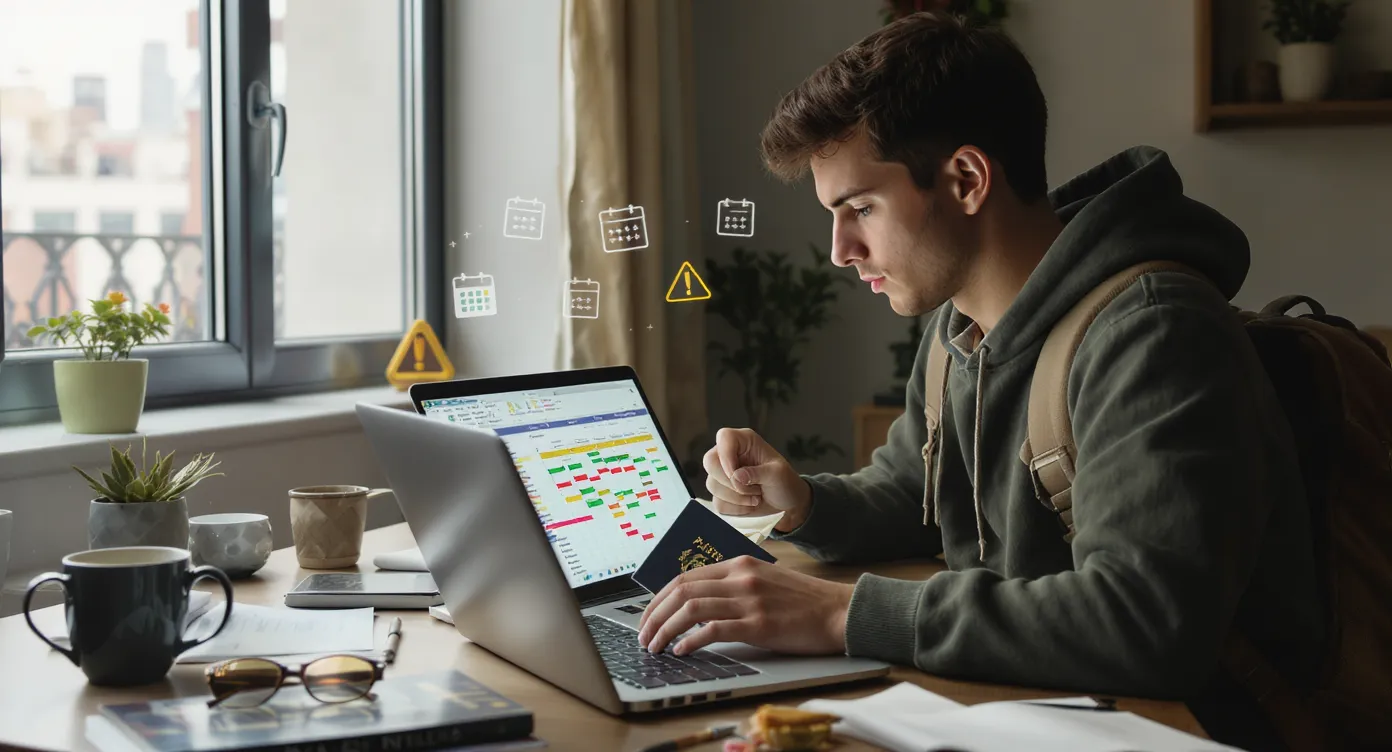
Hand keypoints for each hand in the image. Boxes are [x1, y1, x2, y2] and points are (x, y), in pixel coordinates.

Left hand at [636, 555, 853, 656]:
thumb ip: (732, 586)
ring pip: (690, 608)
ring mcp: (749, 600)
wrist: (838, 611)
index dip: (658, 598)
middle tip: (643, 635)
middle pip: (680, 590)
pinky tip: (682, 651)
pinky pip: (713, 629)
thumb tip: (695, 603)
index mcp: (739, 564)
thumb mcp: (763, 581)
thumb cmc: (802, 601)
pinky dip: (690, 640)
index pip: (684, 576)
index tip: (647, 617)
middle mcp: (740, 577)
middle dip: (653, 615)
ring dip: (665, 629)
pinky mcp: (759, 624)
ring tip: (655, 647)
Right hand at [703, 427, 810, 531]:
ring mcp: (722, 474)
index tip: (737, 474)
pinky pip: (718, 503)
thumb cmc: (785, 481)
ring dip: (737, 497)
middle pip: (710, 463)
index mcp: (744, 441)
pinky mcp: (721, 493)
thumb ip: (759, 473)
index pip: (724, 437)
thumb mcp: (778, 474)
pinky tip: (749, 504)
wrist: (786, 503)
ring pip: (712, 485)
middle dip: (731, 482)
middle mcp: (729, 454)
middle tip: (754, 489)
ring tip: (756, 496)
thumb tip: (736, 476)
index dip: (726, 456)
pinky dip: (735, 508)